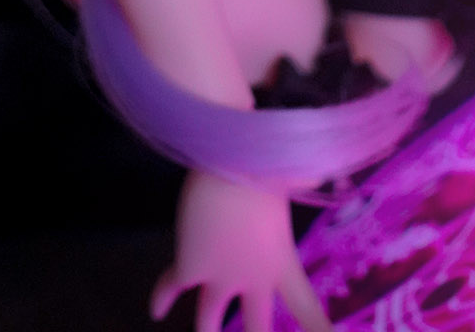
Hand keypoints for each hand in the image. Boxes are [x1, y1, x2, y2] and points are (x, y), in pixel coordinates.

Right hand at [150, 169, 331, 331]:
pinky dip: (161, 298)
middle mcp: (253, 278)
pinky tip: (155, 310)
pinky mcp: (190, 265)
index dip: (317, 330)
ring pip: (208, 320)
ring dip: (206, 329)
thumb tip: (318, 173)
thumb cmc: (265, 163)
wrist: (230, 159)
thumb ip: (304, 184)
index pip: (306, 308)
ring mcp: (219, 275)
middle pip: (257, 327)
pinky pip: (172, 287)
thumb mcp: (292, 181)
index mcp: (281, 261)